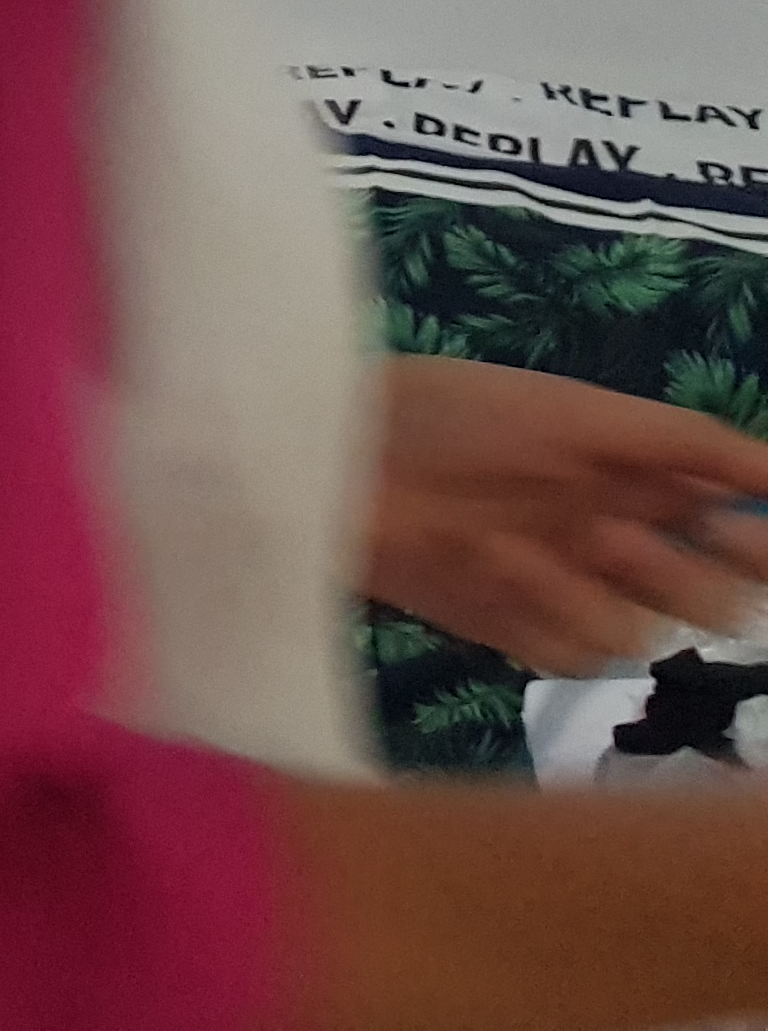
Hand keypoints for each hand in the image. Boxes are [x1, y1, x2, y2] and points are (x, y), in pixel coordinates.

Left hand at [365, 354, 767, 673]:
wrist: (339, 449)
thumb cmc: (455, 411)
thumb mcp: (576, 411)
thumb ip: (686, 440)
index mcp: (643, 483)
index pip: (742, 542)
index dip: (760, 550)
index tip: (737, 534)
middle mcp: (618, 541)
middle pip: (709, 600)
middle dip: (681, 576)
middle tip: (612, 534)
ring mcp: (566, 589)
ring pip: (641, 635)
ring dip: (605, 592)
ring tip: (534, 539)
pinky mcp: (512, 627)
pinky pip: (571, 653)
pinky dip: (547, 609)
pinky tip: (492, 560)